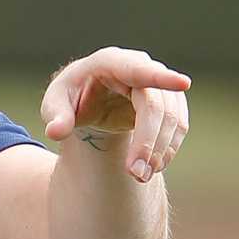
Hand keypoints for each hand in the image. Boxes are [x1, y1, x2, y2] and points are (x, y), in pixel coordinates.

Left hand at [41, 48, 190, 182]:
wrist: (89, 100)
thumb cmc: (71, 98)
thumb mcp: (54, 104)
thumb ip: (55, 116)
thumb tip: (56, 131)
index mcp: (110, 63)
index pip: (138, 69)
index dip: (160, 77)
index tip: (183, 83)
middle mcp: (139, 67)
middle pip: (155, 105)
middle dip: (148, 142)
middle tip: (135, 175)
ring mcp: (158, 84)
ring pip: (172, 118)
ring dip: (160, 151)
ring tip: (140, 176)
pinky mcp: (170, 101)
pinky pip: (178, 126)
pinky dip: (167, 149)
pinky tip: (152, 166)